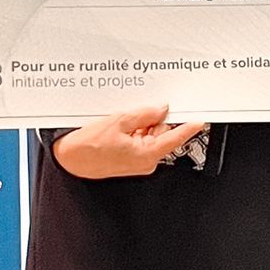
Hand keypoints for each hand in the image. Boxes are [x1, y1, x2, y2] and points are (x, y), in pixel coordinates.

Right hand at [51, 105, 207, 179]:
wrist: (69, 159)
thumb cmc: (88, 147)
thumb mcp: (119, 122)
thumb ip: (144, 114)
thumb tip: (160, 109)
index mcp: (147, 154)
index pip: (175, 139)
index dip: (189, 128)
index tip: (200, 120)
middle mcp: (145, 161)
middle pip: (161, 133)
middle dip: (153, 120)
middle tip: (137, 112)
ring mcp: (137, 161)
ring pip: (149, 135)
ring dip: (141, 125)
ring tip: (122, 122)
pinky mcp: (130, 159)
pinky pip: (139, 140)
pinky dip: (133, 131)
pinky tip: (119, 127)